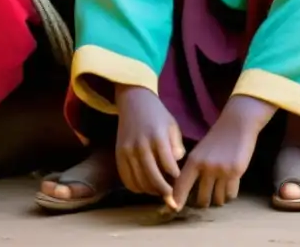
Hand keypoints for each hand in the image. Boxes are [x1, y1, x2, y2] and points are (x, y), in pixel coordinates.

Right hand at [115, 86, 184, 205]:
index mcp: (158, 137)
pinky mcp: (118, 155)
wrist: (134, 102)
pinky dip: (136, 188)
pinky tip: (145, 188)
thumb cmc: (158, 115)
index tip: (181, 183)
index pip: (168, 164)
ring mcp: (127, 151)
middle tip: (171, 196)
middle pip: (152, 177)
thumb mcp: (173, 125)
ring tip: (160, 192)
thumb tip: (176, 164)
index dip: (175, 178)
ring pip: (139, 181)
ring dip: (150, 191)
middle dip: (163, 190)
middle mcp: (141, 145)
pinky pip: (126, 179)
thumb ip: (176, 145)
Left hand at [171, 97, 266, 208]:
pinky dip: (230, 195)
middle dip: (204, 202)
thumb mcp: (200, 151)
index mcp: (193, 161)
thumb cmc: (218, 138)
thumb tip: (184, 190)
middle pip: (201, 199)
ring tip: (220, 194)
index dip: (177, 201)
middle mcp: (205, 168)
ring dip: (218, 200)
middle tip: (206, 200)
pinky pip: (230, 194)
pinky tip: (230, 188)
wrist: (237, 123)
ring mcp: (221, 170)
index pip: (181, 187)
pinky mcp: (235, 172)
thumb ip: (193, 169)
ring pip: (217, 199)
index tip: (175, 210)